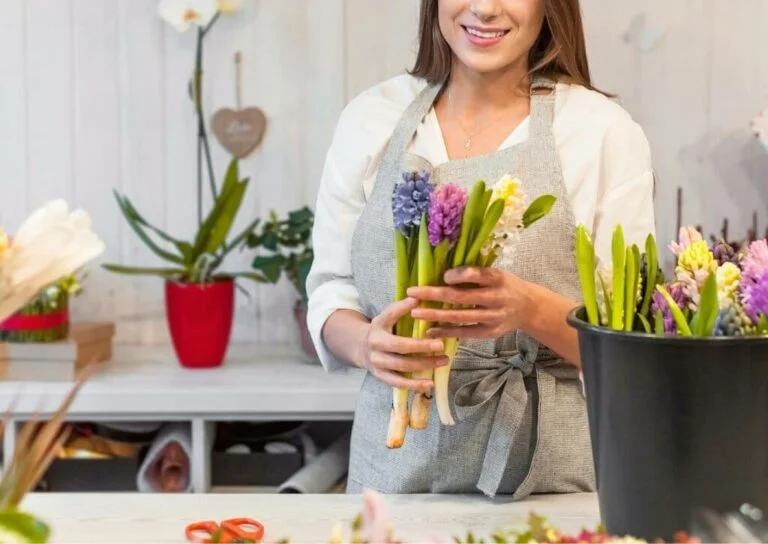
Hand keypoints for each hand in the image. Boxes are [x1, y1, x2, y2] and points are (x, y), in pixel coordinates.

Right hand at [359, 297, 447, 391]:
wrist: (360, 348)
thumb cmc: (382, 330)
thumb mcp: (387, 316)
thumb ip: (401, 308)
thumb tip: (419, 297)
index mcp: (378, 326)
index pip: (392, 316)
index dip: (404, 310)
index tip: (424, 309)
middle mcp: (375, 345)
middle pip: (400, 346)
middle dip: (422, 346)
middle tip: (441, 344)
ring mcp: (377, 363)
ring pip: (402, 366)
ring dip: (424, 365)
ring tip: (443, 361)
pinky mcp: (381, 377)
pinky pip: (398, 383)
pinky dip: (415, 385)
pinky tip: (430, 384)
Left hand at [407, 267, 534, 339]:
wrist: (529, 307)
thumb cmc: (504, 285)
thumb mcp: (496, 273)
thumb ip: (475, 273)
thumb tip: (440, 271)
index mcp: (498, 278)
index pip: (478, 274)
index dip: (460, 275)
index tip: (443, 276)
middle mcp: (497, 298)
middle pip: (463, 297)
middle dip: (435, 294)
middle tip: (413, 292)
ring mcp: (494, 317)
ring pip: (461, 317)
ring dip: (436, 315)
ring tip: (416, 313)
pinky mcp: (490, 332)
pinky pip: (465, 333)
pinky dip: (446, 332)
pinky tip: (430, 331)